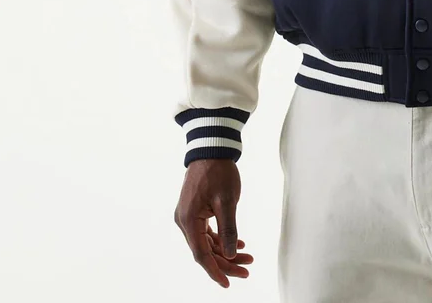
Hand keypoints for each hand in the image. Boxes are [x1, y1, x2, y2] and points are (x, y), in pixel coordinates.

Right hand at [173, 158, 253, 286]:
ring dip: (225, 251)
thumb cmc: (218, 171)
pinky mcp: (194, 211)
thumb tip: (231, 253)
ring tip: (247, 257)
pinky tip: (237, 244)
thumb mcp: (227, 201)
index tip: (228, 283)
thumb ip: (229, 229)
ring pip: (206, 242)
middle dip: (226, 261)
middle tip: (247, 269)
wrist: (211, 148)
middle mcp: (184, 221)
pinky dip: (221, 239)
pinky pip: (206, 232)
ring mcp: (188, 216)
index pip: (201, 254)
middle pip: (205, 251)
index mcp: (188, 220)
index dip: (216, 270)